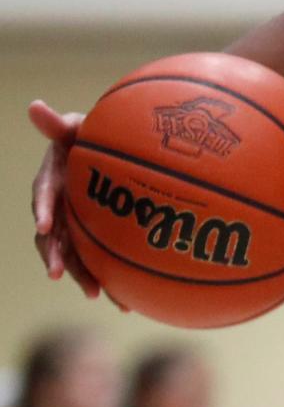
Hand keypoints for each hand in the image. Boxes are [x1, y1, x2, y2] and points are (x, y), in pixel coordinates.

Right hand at [29, 100, 100, 298]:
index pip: (43, 196)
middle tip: (56, 273)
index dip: (43, 210)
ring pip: (74, 254)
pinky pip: (98, 259)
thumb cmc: (85, 137)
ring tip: (92, 293)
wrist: (100, 152)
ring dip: (80, 274)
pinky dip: (108, 277)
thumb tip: (34, 105)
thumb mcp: (72, 127)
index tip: (45, 225)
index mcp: (52, 182)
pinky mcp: (91, 236)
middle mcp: (58, 208)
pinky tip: (125, 301)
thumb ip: (56, 123)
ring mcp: (74, 225)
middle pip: (53, 237)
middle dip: (54, 255)